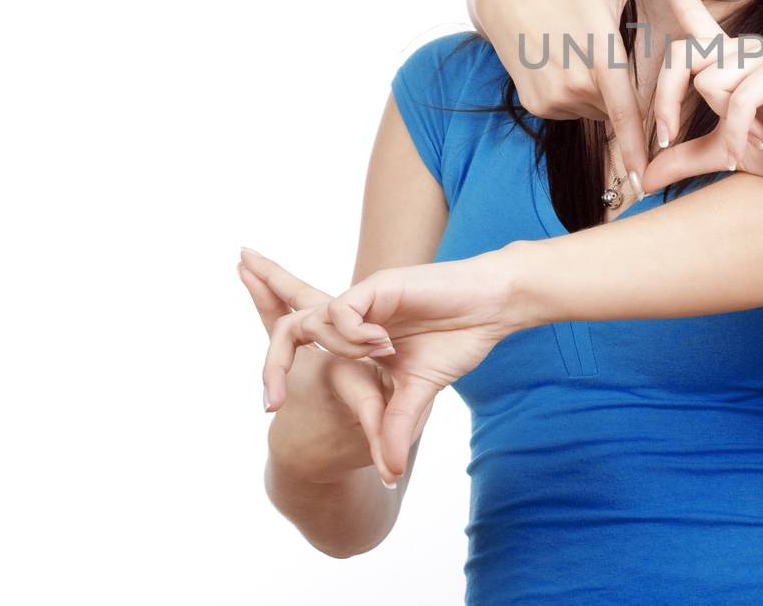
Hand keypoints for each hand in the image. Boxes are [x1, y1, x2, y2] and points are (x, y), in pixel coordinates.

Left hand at [241, 247, 520, 483]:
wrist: (491, 307)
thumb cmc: (457, 340)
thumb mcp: (417, 393)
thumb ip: (395, 426)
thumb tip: (389, 476)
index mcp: (356, 338)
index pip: (300, 345)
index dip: (277, 371)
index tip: (271, 408)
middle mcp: (353, 316)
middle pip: (288, 329)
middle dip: (272, 365)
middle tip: (274, 404)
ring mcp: (362, 300)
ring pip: (314, 323)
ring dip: (342, 349)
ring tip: (382, 353)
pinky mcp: (376, 286)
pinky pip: (341, 311)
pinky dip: (353, 333)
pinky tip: (385, 343)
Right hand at [477, 0, 668, 188]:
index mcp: (600, 58)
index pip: (627, 114)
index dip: (637, 146)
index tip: (648, 178)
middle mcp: (575, 83)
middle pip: (616, 110)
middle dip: (625, 99)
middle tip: (618, 71)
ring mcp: (552, 97)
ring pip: (594, 112)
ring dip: (600, 97)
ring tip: (585, 57)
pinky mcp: (537, 104)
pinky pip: (571, 111)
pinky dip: (578, 98)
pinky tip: (567, 64)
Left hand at [640, 0, 762, 191]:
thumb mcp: (720, 154)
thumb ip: (682, 159)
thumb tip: (642, 180)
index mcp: (727, 58)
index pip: (693, 13)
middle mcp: (743, 47)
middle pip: (682, 56)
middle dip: (665, 101)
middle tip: (665, 138)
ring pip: (709, 81)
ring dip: (720, 124)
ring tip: (746, 142)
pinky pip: (736, 99)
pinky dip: (736, 132)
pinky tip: (754, 145)